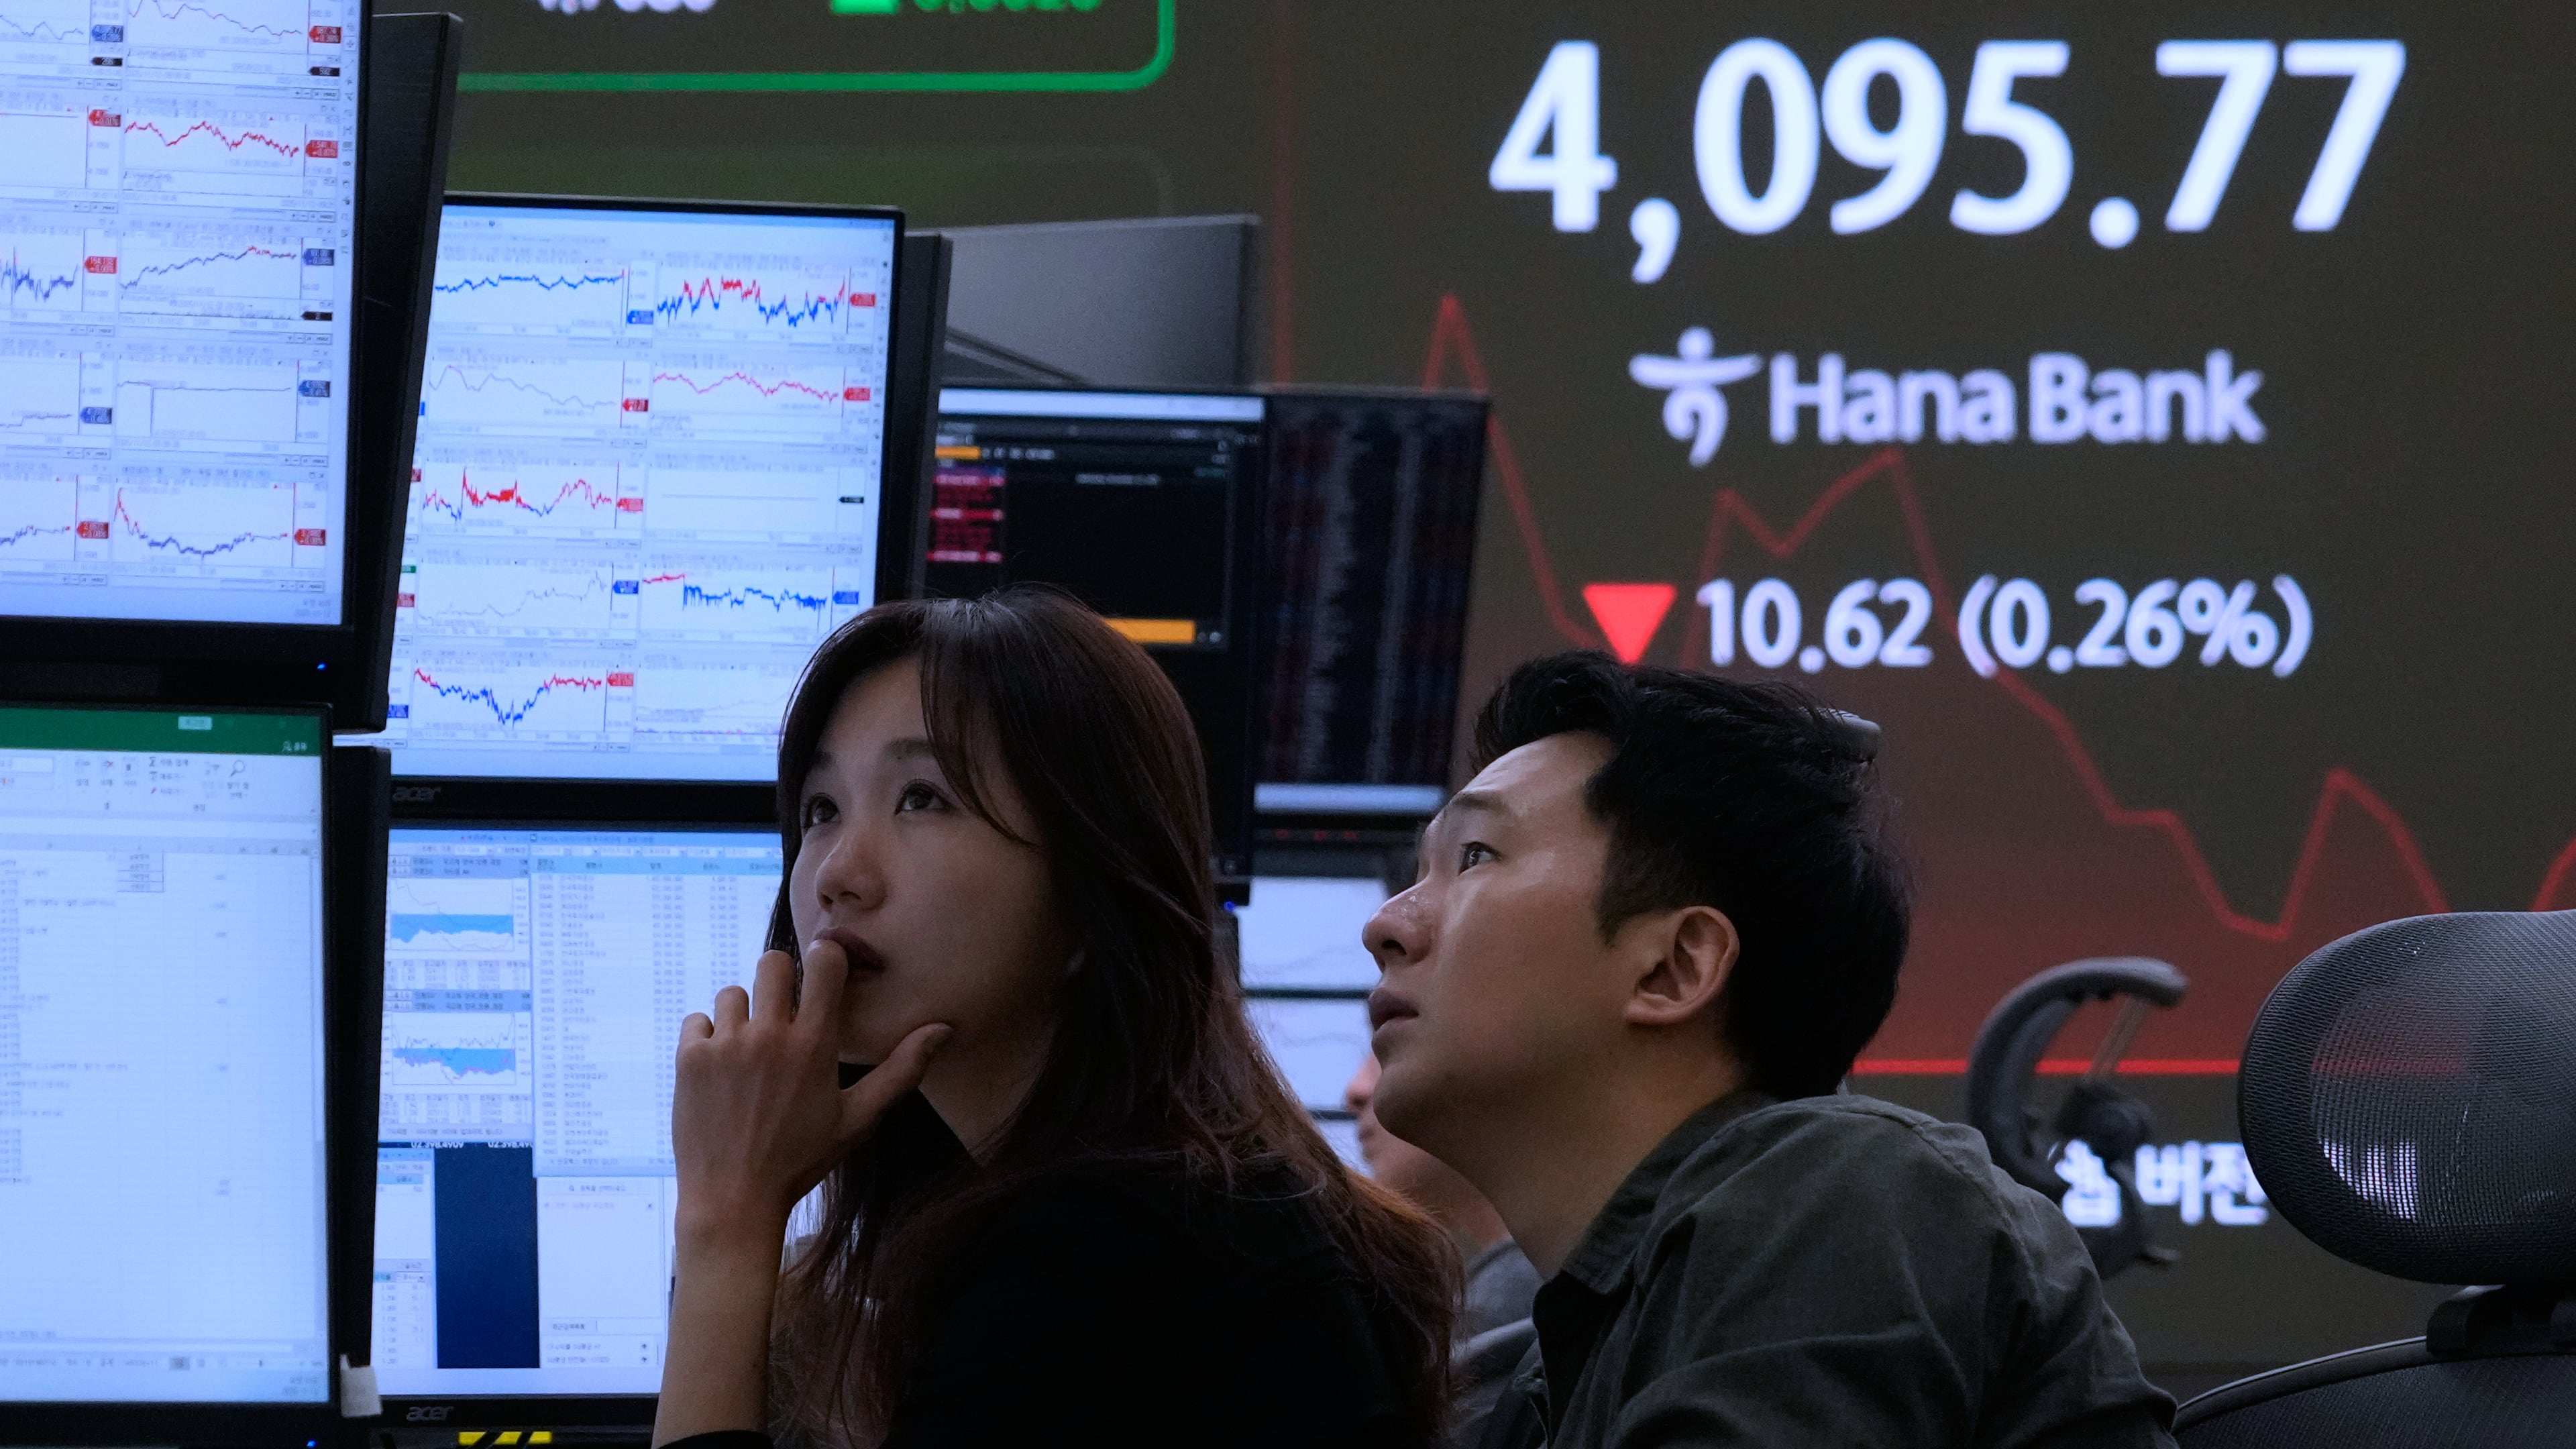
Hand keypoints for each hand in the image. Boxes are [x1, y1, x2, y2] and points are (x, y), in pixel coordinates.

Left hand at [672, 938, 950, 1245]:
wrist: (733, 1199)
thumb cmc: (801, 1161)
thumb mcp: (858, 1119)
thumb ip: (901, 1070)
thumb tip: (943, 1029)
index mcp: (813, 1046)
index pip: (824, 963)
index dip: (826, 958)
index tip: (824, 973)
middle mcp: (768, 1037)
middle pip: (772, 962)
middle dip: (780, 980)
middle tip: (781, 1015)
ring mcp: (725, 1046)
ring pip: (732, 992)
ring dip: (742, 1015)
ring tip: (749, 1054)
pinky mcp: (689, 1059)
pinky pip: (698, 1020)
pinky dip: (708, 1038)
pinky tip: (720, 1070)